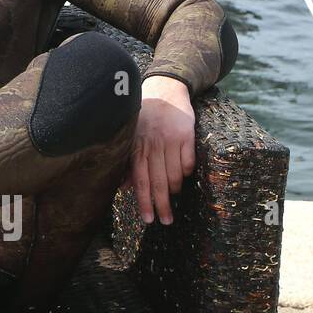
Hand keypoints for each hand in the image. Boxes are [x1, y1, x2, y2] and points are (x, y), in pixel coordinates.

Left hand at [130, 76, 195, 224]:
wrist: (165, 91)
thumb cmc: (145, 119)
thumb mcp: (133, 138)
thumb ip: (129, 163)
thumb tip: (123, 188)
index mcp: (137, 148)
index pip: (140, 180)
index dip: (144, 201)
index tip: (148, 220)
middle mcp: (152, 145)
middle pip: (158, 182)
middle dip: (161, 205)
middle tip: (166, 222)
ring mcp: (170, 140)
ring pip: (174, 174)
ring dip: (174, 189)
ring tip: (173, 196)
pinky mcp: (186, 135)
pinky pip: (188, 161)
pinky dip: (186, 171)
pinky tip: (183, 175)